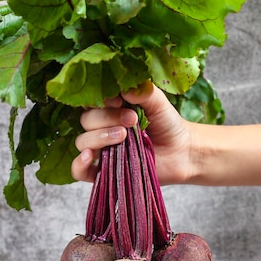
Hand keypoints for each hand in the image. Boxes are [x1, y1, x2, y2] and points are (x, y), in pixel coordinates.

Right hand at [71, 81, 197, 184]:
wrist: (182, 151)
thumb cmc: (168, 124)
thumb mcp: (158, 102)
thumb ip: (143, 92)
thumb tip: (126, 88)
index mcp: (109, 109)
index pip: (91, 101)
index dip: (101, 101)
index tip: (119, 101)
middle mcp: (101, 128)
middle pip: (86, 121)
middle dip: (106, 119)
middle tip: (132, 120)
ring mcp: (101, 150)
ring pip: (82, 142)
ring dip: (99, 137)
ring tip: (123, 136)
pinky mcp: (103, 172)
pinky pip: (79, 171)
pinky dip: (78, 164)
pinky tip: (89, 157)